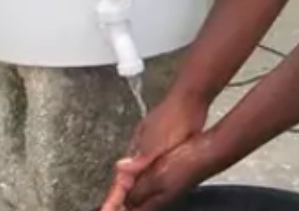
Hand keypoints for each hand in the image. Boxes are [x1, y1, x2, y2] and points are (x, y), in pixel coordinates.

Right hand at [100, 91, 207, 210]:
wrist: (190, 98)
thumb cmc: (174, 117)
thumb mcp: (157, 142)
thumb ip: (139, 158)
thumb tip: (119, 168)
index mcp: (136, 150)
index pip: (121, 180)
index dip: (114, 197)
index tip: (107, 210)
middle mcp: (140, 150)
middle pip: (126, 178)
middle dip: (119, 194)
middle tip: (113, 209)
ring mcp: (151, 146)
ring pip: (137, 172)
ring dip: (132, 187)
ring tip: (129, 201)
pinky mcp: (164, 143)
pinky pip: (150, 167)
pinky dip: (147, 178)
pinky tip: (152, 180)